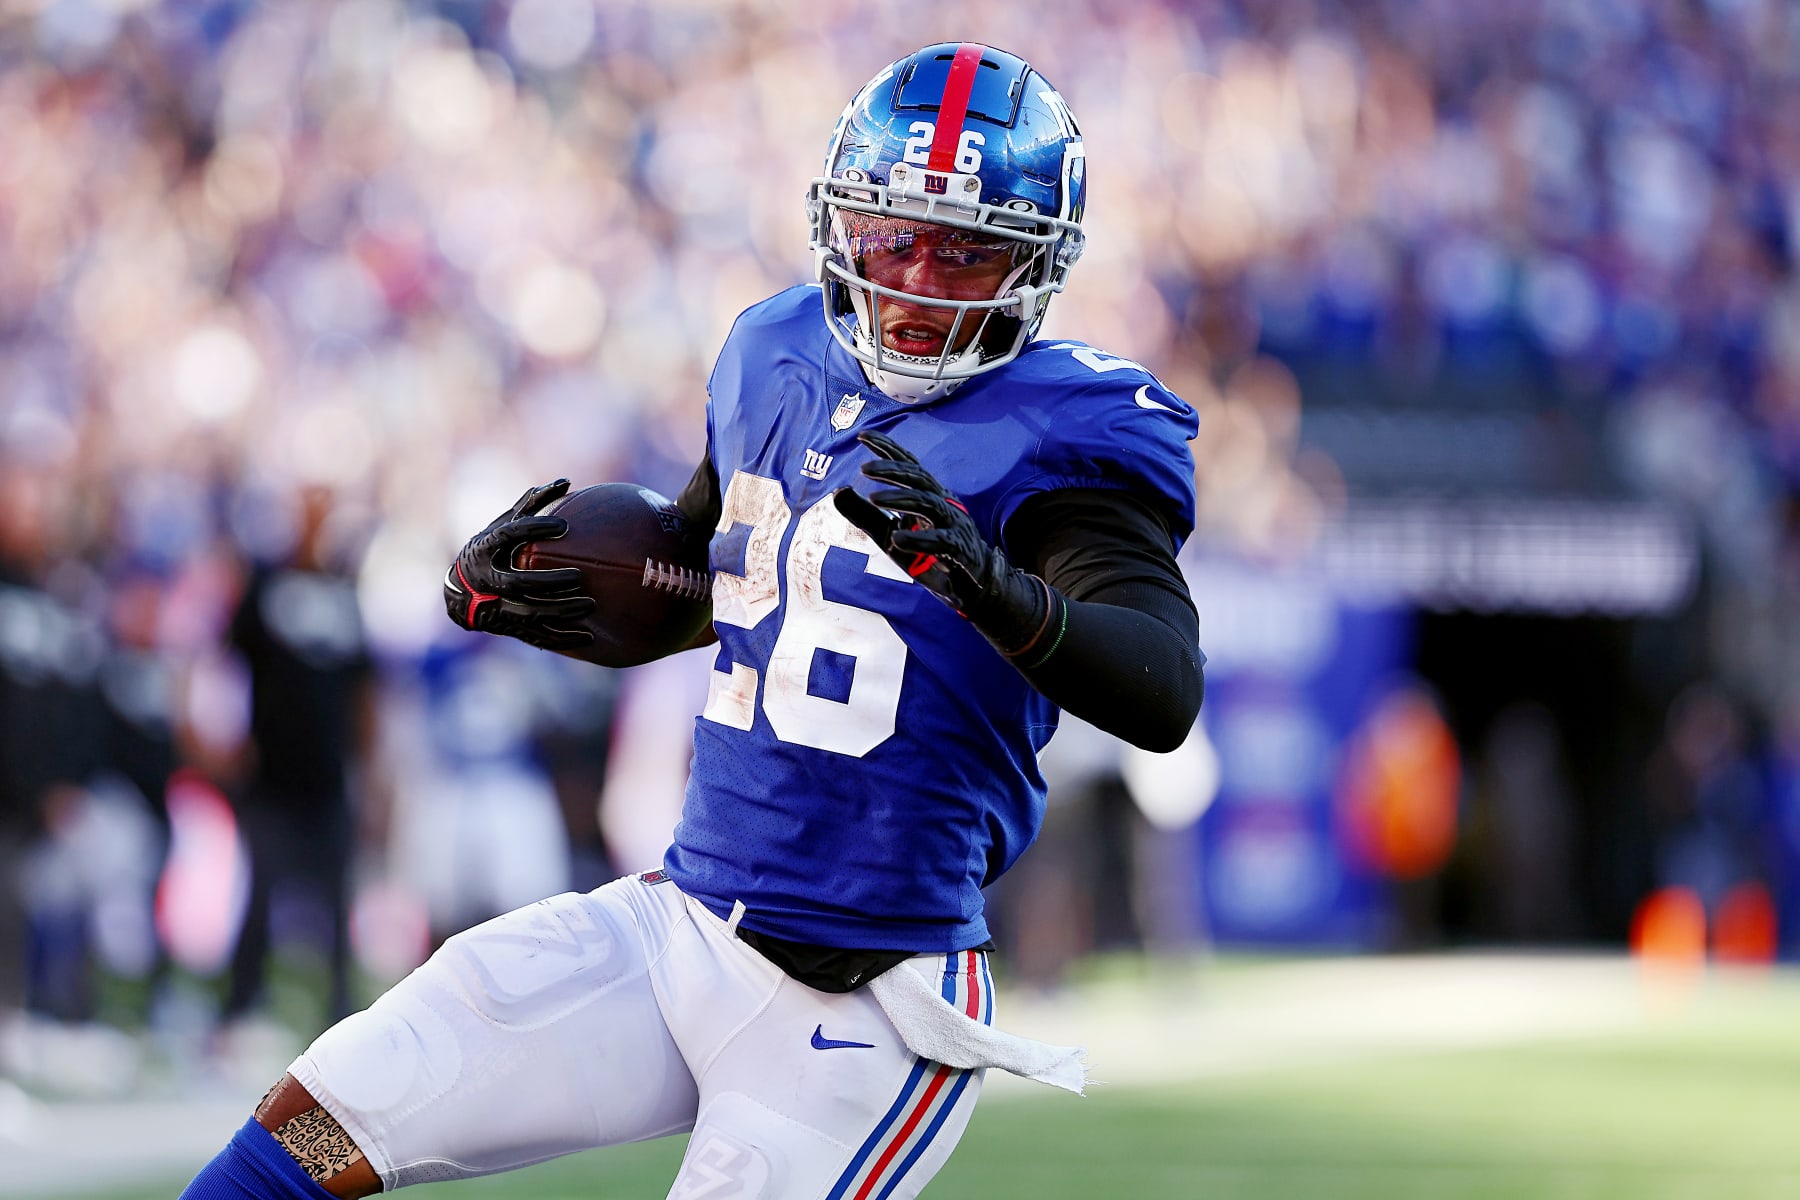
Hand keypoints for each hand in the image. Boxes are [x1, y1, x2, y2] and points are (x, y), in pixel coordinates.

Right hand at [443, 479, 595, 650]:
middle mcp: (487, 579)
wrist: (459, 593)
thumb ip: (530, 504)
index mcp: (486, 549)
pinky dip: (563, 638)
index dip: (535, 529)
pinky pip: (537, 636)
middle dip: (549, 582)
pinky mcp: (509, 627)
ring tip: (590, 605)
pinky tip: (589, 638)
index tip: (563, 526)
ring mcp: (496, 607)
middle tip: (579, 576)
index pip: (509, 535)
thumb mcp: (501, 526)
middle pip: (518, 582)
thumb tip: (565, 481)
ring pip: (530, 612)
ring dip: (561, 610)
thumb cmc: (490, 549)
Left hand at [833, 431, 1051, 656]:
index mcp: (929, 495)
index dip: (888, 448)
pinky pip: (941, 541)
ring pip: (929, 504)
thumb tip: (837, 492)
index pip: (908, 465)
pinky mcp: (959, 550)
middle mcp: (943, 503)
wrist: (971, 584)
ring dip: (901, 499)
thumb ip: (866, 516)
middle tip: (864, 468)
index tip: (863, 435)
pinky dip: (919, 539)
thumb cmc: (931, 554)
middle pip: (919, 478)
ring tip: (874, 498)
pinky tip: (897, 539)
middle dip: (892, 470)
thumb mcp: (891, 534)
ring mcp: (953, 524)